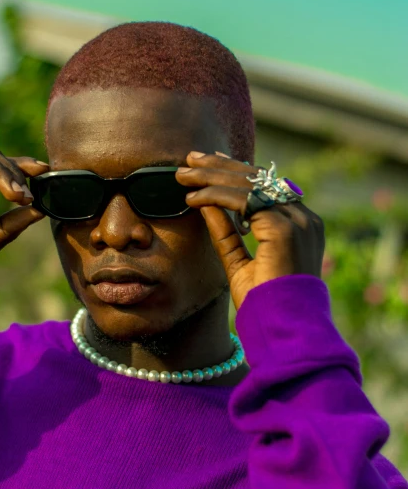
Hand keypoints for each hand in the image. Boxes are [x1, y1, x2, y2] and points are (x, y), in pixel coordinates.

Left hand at [175, 151, 324, 310]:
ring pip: (247, 185)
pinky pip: (242, 201)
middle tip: (189, 160)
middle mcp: (304, 218)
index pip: (266, 187)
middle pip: (257, 179)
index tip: (209, 166)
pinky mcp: (283, 228)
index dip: (235, 173)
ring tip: (183, 175)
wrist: (282, 328)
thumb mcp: (239, 262)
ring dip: (211, 177)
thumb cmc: (264, 304)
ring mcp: (297, 221)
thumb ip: (227, 233)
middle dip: (219, 167)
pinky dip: (215, 196)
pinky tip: (192, 198)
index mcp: (301, 224)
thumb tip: (207, 206)